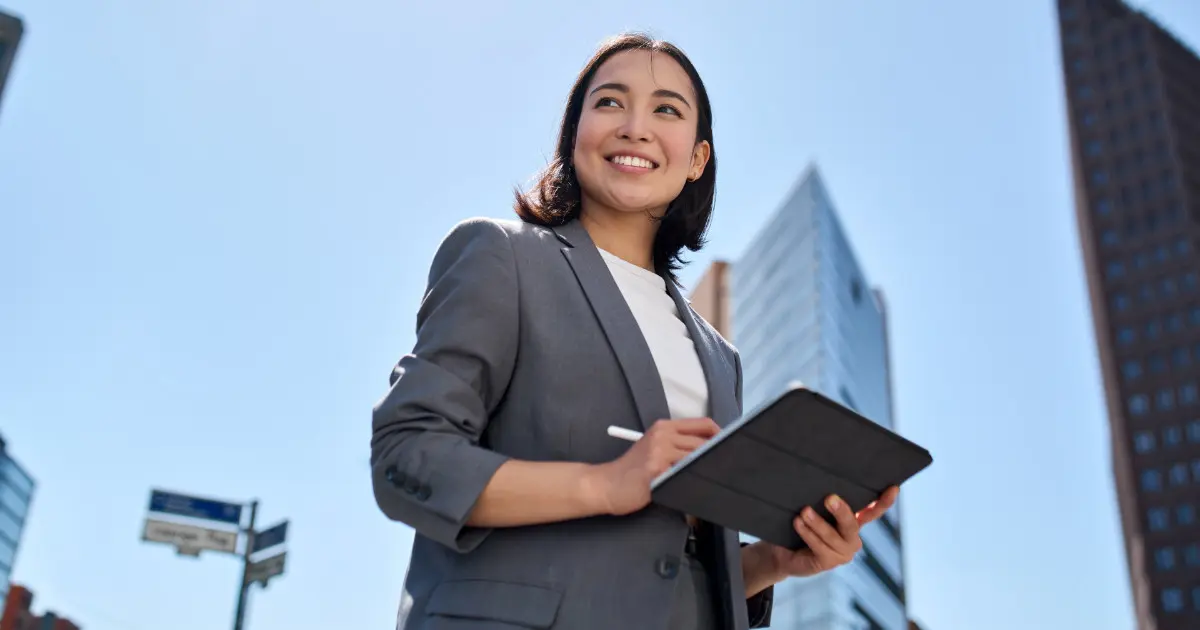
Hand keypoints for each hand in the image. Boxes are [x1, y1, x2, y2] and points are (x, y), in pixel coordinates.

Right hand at [588, 418, 720, 515]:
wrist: (607, 484)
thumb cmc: (633, 470)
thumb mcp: (654, 448)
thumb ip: (678, 445)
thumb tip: (712, 450)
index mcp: (664, 426)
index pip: (703, 424)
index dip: (721, 435)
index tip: (730, 447)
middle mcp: (663, 435)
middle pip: (704, 443)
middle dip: (719, 456)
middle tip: (730, 468)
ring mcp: (660, 453)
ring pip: (697, 459)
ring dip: (708, 471)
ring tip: (717, 480)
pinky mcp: (657, 472)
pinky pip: (685, 476)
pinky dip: (695, 483)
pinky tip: (700, 489)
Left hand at [763, 486, 899, 578]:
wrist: (784, 553)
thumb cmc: (802, 525)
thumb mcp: (815, 510)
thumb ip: (824, 502)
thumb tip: (822, 479)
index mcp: (853, 523)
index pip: (873, 512)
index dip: (884, 502)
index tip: (894, 488)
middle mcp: (852, 538)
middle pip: (852, 524)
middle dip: (841, 512)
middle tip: (830, 498)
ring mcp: (843, 553)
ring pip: (832, 536)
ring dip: (817, 523)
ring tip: (804, 512)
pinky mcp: (829, 563)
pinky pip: (819, 547)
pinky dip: (808, 534)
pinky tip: (798, 523)